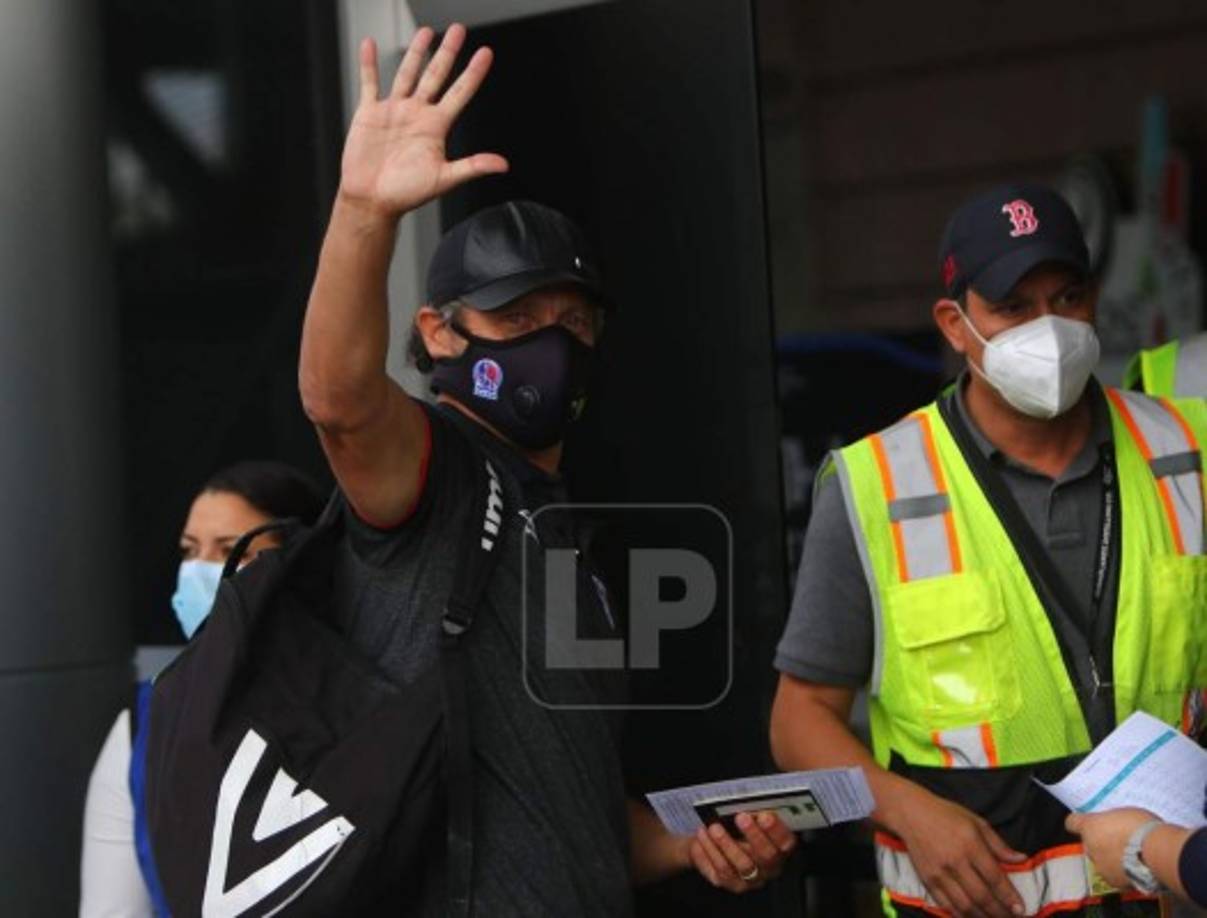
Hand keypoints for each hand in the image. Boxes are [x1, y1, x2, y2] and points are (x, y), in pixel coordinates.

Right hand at [339, 24, 507, 218]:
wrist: (372, 201)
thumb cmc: (406, 194)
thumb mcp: (444, 179)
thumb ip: (472, 167)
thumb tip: (502, 164)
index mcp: (436, 127)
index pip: (460, 93)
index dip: (473, 73)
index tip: (486, 54)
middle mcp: (417, 115)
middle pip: (436, 76)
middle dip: (448, 53)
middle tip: (458, 30)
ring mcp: (394, 111)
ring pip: (407, 74)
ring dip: (416, 53)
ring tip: (426, 32)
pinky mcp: (369, 113)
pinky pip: (369, 83)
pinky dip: (369, 64)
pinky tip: (370, 46)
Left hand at [689, 812, 796, 893]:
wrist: (719, 841)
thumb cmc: (739, 827)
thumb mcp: (750, 818)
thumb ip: (755, 813)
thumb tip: (750, 802)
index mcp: (779, 849)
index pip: (785, 842)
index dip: (776, 830)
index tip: (765, 816)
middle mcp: (768, 868)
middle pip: (765, 856)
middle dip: (753, 835)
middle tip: (740, 817)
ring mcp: (749, 879)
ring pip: (740, 866)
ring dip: (726, 844)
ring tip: (714, 828)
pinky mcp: (729, 883)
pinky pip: (719, 872)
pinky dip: (708, 853)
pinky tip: (702, 837)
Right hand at [891, 789, 1026, 916]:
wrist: (911, 813)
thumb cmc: (946, 814)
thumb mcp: (976, 822)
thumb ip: (999, 844)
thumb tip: (1021, 859)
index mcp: (970, 844)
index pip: (995, 878)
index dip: (1009, 897)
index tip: (1021, 909)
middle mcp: (955, 861)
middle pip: (982, 896)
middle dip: (1000, 912)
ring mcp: (939, 873)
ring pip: (965, 905)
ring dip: (983, 917)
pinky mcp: (927, 880)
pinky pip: (946, 904)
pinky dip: (961, 915)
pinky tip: (972, 917)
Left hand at [1065, 807, 1158, 889]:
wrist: (1158, 853)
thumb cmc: (1144, 828)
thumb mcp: (1125, 813)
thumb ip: (1112, 821)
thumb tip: (1114, 825)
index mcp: (1089, 826)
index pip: (1072, 822)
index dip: (1080, 823)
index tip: (1088, 823)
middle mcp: (1090, 847)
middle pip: (1089, 844)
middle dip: (1101, 843)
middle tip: (1120, 840)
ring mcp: (1100, 866)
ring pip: (1101, 861)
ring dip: (1111, 859)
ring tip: (1132, 856)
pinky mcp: (1114, 881)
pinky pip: (1115, 876)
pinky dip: (1123, 873)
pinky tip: (1137, 868)